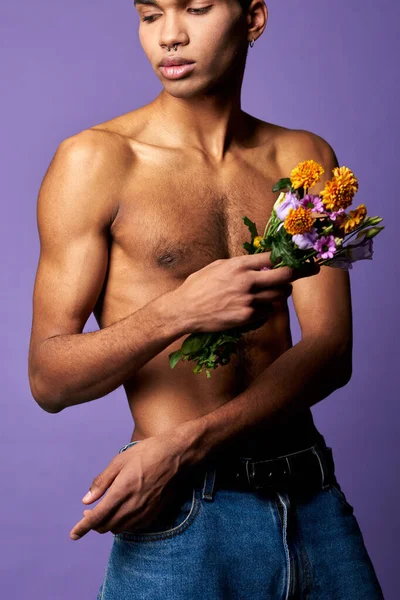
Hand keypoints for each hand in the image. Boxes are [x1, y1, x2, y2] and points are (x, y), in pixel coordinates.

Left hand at [69, 433, 184, 539]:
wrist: (178, 455)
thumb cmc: (148, 452)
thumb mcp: (120, 460)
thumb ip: (102, 482)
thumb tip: (86, 500)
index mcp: (122, 491)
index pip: (97, 517)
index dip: (82, 528)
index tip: (73, 535)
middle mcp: (133, 505)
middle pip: (107, 526)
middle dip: (94, 524)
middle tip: (89, 513)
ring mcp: (145, 511)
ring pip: (120, 529)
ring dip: (108, 525)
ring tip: (104, 512)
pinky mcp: (155, 513)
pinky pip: (134, 527)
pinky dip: (123, 525)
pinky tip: (122, 513)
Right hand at [171, 252, 319, 332]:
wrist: (184, 310)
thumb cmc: (198, 286)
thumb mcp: (217, 266)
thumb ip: (239, 264)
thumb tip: (257, 263)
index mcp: (239, 265)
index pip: (272, 257)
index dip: (288, 256)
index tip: (300, 255)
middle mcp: (246, 281)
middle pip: (285, 275)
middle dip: (300, 272)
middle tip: (311, 270)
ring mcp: (248, 300)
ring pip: (279, 295)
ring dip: (282, 293)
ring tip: (280, 290)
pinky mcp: (246, 317)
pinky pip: (267, 312)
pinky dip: (267, 309)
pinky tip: (258, 306)